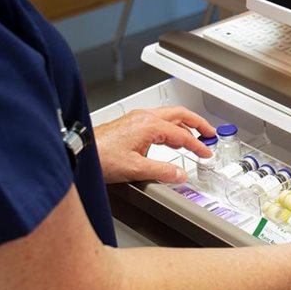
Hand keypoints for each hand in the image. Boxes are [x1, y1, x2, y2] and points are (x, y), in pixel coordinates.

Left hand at [95, 106, 215, 183]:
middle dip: (198, 123)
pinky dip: (170, 126)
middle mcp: (144, 118)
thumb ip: (162, 171)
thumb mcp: (136, 169)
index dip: (197, 145)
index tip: (206, 153)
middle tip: (210, 132)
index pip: (182, 135)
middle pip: (179, 114)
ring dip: (184, 124)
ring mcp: (136, 119)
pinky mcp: (129, 124)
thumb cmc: (101, 156)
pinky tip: (169, 138)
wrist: (80, 149)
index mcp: (150, 126)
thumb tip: (180, 175)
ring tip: (193, 134)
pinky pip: (157, 120)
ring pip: (168, 115)